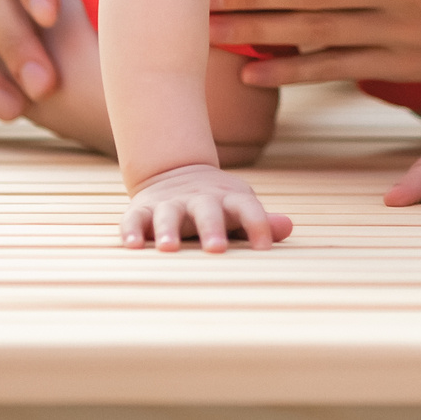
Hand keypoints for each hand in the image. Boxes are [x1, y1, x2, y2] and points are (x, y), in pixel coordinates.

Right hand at [122, 162, 293, 252]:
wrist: (176, 171)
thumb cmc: (218, 204)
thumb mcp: (240, 207)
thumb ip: (262, 222)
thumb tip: (288, 228)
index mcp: (228, 199)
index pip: (248, 209)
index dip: (258, 225)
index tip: (264, 249)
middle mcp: (199, 200)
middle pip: (207, 212)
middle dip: (212, 229)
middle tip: (216, 249)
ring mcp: (169, 204)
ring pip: (168, 215)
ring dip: (168, 231)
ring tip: (169, 249)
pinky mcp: (142, 210)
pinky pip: (134, 219)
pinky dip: (131, 231)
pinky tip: (132, 246)